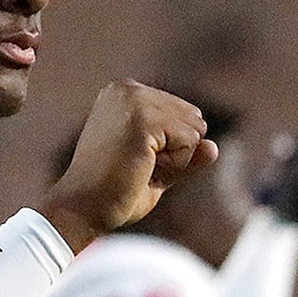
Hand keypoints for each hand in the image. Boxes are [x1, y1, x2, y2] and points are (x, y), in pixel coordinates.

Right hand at [38, 81, 217, 252]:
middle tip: (137, 167)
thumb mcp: (158, 170)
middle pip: (194, 118)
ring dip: (175, 159)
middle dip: (177, 152)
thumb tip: (214, 146)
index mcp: (126, 93)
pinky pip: (189, 141)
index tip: (134, 161)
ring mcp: (133, 99)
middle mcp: (127, 88)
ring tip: (138, 167)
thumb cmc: (114, 193)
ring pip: (194, 129)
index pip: (185, 115)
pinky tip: (142, 168)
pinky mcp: (141, 117)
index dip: (171, 149)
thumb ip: (186, 155)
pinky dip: (174, 163)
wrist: (83, 208)